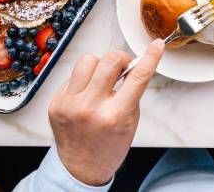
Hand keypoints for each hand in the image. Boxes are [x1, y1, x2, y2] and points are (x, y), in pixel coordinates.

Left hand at [48, 39, 164, 185]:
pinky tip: (86, 94)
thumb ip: (131, 92)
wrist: (81, 168)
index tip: (157, 45)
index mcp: (115, 115)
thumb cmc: (109, 145)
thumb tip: (132, 65)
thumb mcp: (130, 121)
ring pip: (87, 60)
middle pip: (109, 60)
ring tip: (101, 79)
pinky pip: (72, 76)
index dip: (150, 57)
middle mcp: (90, 107)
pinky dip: (84, 80)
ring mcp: (70, 104)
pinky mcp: (56, 103)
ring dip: (99, 65)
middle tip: (122, 68)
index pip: (138, 77)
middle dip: (120, 59)